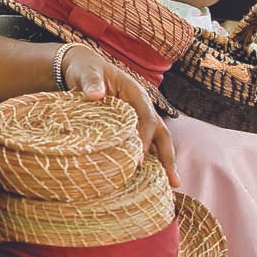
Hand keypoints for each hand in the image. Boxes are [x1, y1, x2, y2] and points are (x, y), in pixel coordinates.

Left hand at [60, 45, 179, 187]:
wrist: (81, 71)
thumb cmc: (85, 71)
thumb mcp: (87, 73)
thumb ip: (91, 83)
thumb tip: (94, 95)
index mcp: (136, 94)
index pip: (146, 118)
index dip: (144, 137)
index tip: (138, 158)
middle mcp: (142, 109)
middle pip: (160, 134)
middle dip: (168, 157)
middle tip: (174, 182)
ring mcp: (137, 120)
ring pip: (155, 143)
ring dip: (162, 163)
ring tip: (169, 186)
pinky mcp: (128, 129)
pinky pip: (142, 146)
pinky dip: (146, 162)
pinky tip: (145, 180)